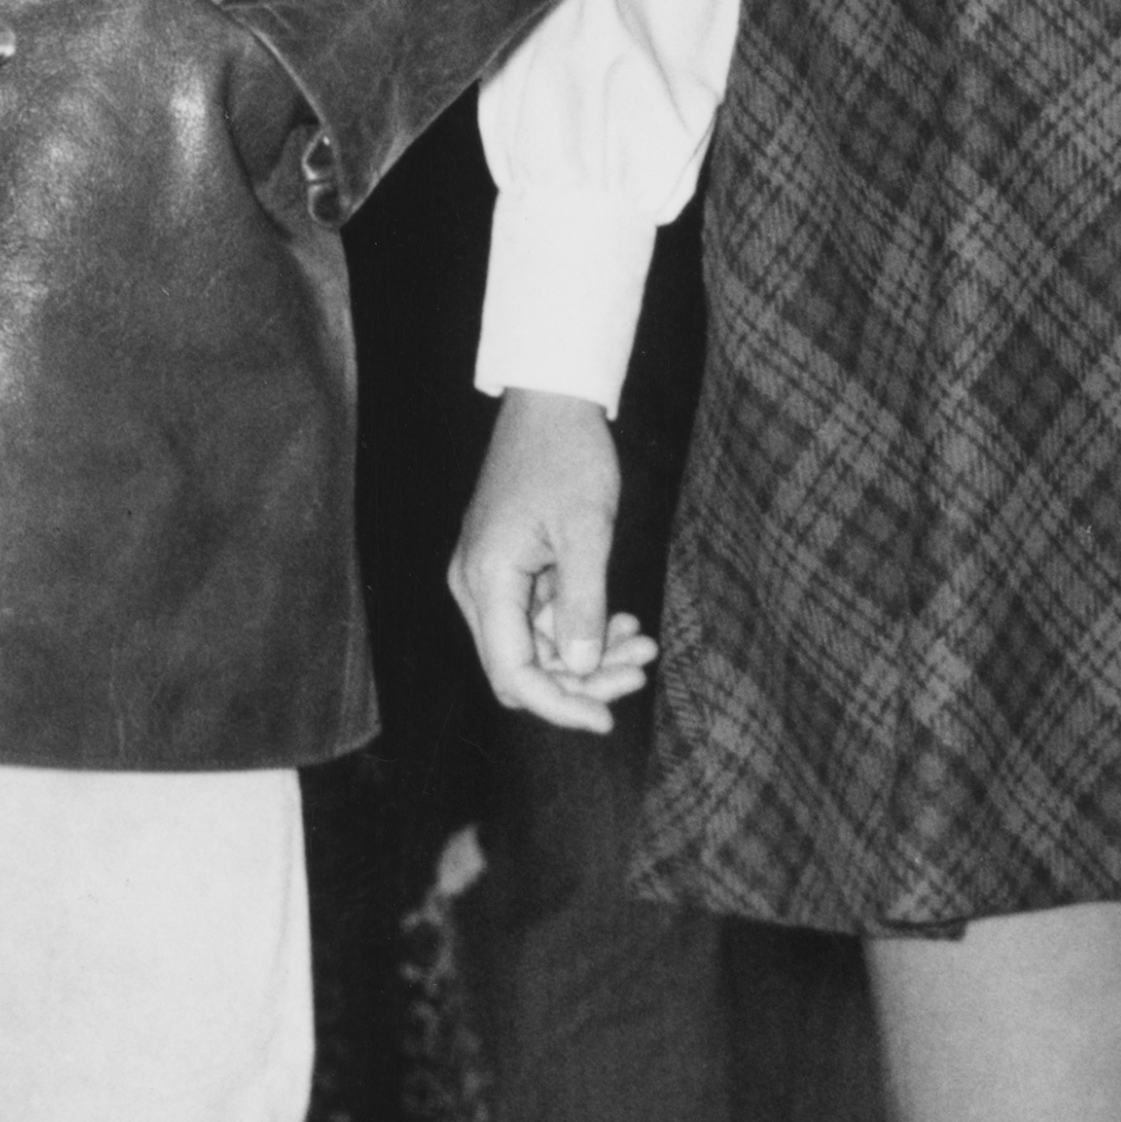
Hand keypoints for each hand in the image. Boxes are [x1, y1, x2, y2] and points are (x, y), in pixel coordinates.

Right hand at [449, 388, 655, 732]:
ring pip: (538, 646)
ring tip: (643, 641)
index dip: (558, 705)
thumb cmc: (567, 457)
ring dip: (589, 652)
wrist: (550, 401)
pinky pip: (542, 617)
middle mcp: (477, 586)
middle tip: (640, 668)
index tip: (606, 720)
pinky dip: (581, 625)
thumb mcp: (586, 532)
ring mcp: (490, 577)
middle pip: (523, 667)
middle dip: (581, 679)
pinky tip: (622, 619)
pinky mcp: (507, 566)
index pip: (513, 672)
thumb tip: (580, 669)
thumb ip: (583, 605)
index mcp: (486, 580)